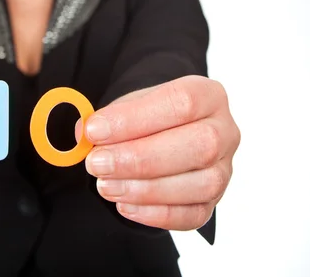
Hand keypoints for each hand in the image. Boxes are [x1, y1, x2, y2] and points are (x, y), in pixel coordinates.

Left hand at [82, 75, 239, 230]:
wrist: (169, 128)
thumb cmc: (149, 114)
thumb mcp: (130, 103)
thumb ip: (110, 116)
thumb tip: (84, 133)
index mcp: (206, 94)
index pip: (180, 103)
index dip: (134, 119)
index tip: (95, 130)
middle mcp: (225, 130)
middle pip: (197, 145)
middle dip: (138, 158)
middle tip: (96, 163)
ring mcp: (225, 169)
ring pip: (199, 185)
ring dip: (144, 189)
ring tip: (105, 185)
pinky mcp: (215, 201)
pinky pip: (193, 215)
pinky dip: (156, 214)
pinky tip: (125, 205)